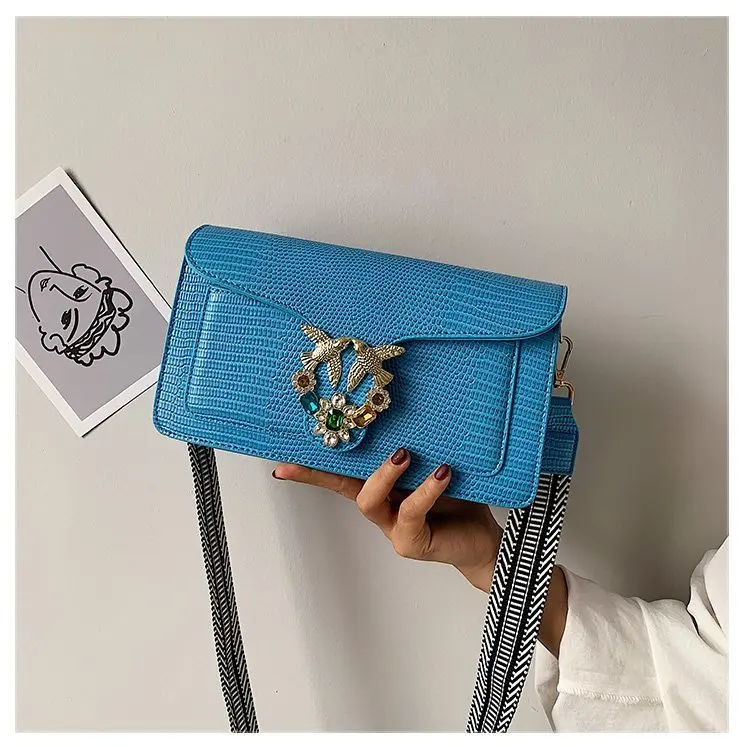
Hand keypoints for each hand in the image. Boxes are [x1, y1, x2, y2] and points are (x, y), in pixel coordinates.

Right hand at [273, 448, 501, 591]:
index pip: (340, 475)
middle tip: (343, 436)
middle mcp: (380, 508)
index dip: (311, 469)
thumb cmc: (458, 499)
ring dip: (383, 474)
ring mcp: (392, 528)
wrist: (483, 539)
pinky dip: (425, 489)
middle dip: (324, 470)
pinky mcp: (411, 543)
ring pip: (369, 502)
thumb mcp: (435, 466)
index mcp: (381, 488)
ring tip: (404, 454)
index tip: (280, 463)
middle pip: (342, 488)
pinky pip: (411, 512)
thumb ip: (419, 448)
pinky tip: (442, 473)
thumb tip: (408, 410)